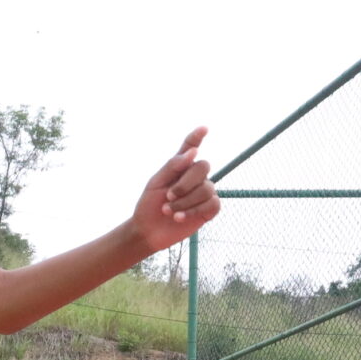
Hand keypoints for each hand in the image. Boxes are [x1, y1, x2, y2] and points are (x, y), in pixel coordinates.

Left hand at [126, 127, 219, 254]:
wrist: (148, 231)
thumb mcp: (155, 183)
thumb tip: (193, 152)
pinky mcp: (209, 209)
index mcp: (180, 166)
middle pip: (203, 167)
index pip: (191, 147)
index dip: (197, 137)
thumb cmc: (149, 205)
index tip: (204, 128)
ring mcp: (204, 192)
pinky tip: (179, 218)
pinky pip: (212, 204)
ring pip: (207, 188)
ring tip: (169, 211)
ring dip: (184, 202)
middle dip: (184, 184)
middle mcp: (195, 177)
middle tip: (168, 197)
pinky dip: (193, 211)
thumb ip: (173, 166)